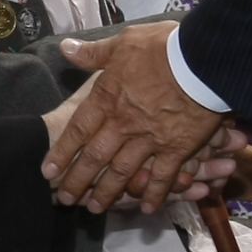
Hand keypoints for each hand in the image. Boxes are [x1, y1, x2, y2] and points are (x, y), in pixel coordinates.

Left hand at [43, 22, 220, 209]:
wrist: (204, 60)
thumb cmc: (164, 47)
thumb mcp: (123, 42)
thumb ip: (94, 53)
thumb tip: (65, 49)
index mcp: (107, 98)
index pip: (77, 130)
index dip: (61, 152)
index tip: (47, 171)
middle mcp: (123, 124)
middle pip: (94, 158)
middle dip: (77, 181)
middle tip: (65, 199)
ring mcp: (149, 140)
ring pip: (122, 173)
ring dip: (107, 193)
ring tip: (94, 209)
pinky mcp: (177, 149)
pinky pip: (162, 177)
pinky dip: (154, 194)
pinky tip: (146, 208)